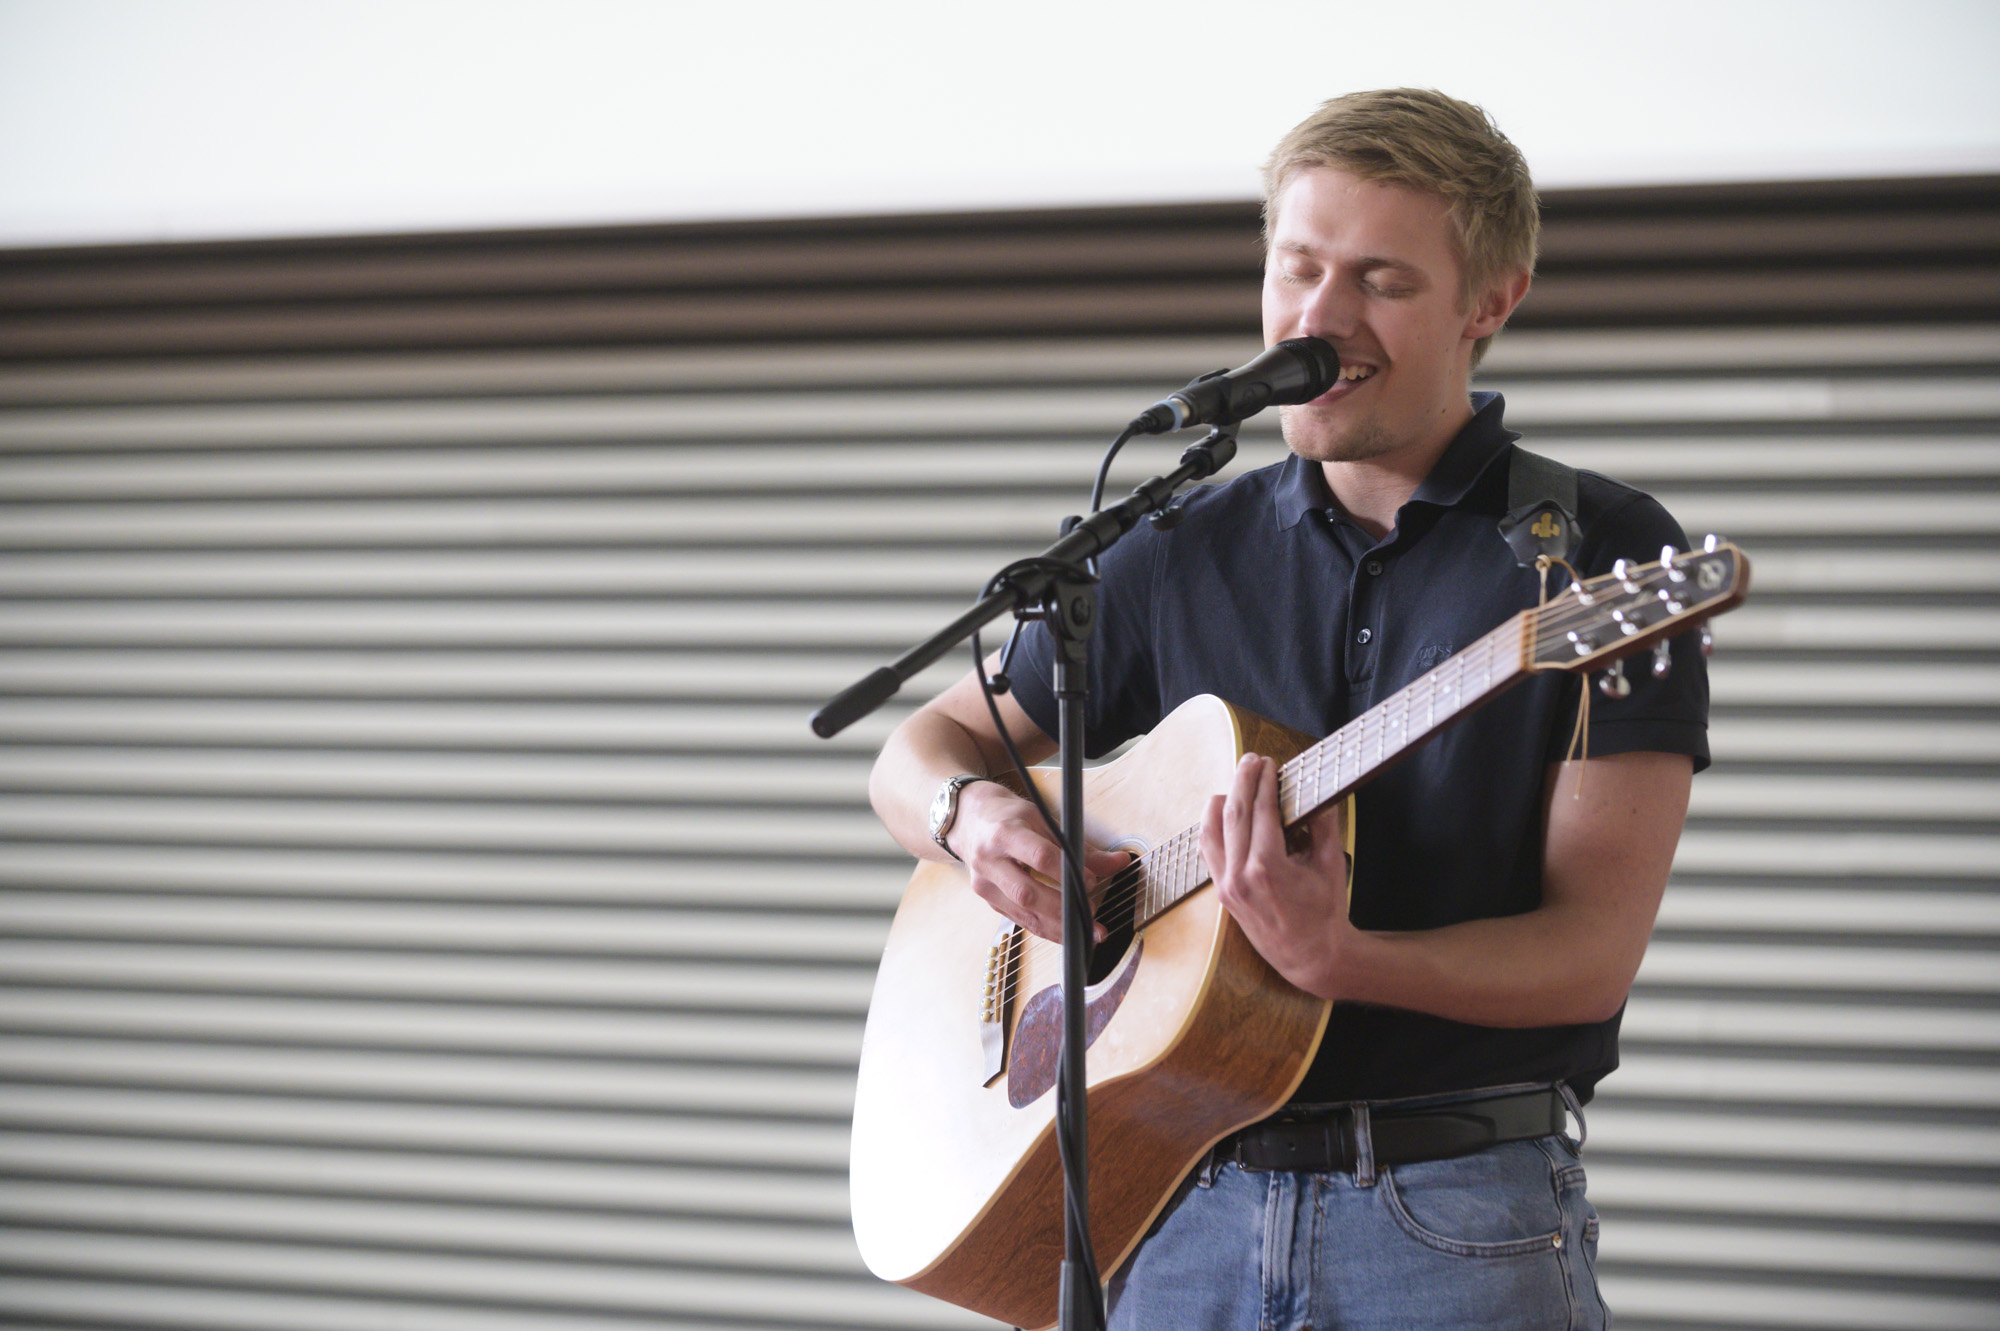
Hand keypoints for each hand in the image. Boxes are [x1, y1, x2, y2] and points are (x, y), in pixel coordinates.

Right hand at [948, 781, 1130, 942]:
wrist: (967, 820)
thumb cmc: (1008, 816)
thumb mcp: (1042, 819)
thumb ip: (1079, 845)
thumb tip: (1118, 863)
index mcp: (1005, 833)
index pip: (1038, 857)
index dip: (1067, 873)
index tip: (1092, 882)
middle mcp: (990, 861)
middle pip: (1027, 892)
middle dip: (1062, 909)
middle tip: (1091, 915)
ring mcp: (985, 884)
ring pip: (1022, 913)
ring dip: (1057, 927)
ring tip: (1086, 934)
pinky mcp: (987, 899)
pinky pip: (1019, 920)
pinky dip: (1045, 928)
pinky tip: (1065, 933)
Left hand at [1200, 753, 1350, 995]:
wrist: (1311, 957)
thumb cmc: (1325, 912)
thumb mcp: (1331, 865)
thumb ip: (1322, 825)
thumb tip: (1317, 792)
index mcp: (1267, 868)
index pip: (1260, 811)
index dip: (1264, 782)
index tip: (1269, 763)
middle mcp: (1240, 876)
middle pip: (1232, 814)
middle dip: (1242, 781)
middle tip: (1251, 760)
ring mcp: (1226, 886)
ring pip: (1210, 831)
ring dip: (1221, 802)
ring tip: (1235, 783)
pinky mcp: (1222, 894)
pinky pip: (1209, 852)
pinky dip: (1212, 828)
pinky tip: (1222, 814)